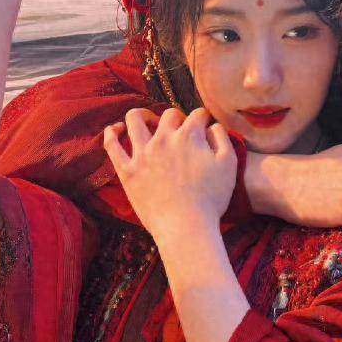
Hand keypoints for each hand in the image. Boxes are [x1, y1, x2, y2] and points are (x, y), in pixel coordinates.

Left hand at [103, 107, 237, 246]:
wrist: (185, 227)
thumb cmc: (211, 199)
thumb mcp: (229, 164)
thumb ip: (222, 138)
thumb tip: (212, 126)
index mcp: (189, 136)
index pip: (198, 114)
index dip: (204, 118)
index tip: (205, 127)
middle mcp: (163, 138)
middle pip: (169, 114)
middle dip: (179, 118)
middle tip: (182, 131)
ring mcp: (142, 153)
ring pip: (135, 119)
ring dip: (144, 115)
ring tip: (150, 122)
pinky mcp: (127, 170)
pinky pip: (112, 145)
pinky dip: (112, 133)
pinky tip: (116, 130)